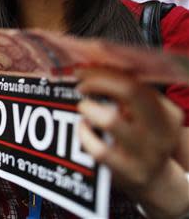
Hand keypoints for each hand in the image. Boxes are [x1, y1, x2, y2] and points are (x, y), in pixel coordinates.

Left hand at [76, 68, 182, 192]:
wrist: (154, 179)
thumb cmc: (144, 137)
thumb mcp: (148, 115)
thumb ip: (129, 93)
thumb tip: (96, 68)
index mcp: (167, 113)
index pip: (137, 81)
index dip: (105, 72)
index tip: (85, 71)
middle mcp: (160, 131)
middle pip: (130, 92)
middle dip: (99, 82)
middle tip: (82, 85)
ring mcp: (144, 152)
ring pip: (110, 119)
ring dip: (89, 108)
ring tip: (84, 107)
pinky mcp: (126, 170)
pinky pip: (97, 147)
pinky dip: (84, 133)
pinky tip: (84, 127)